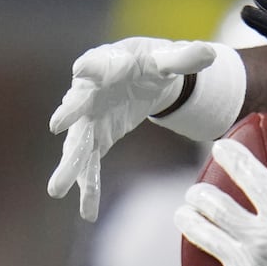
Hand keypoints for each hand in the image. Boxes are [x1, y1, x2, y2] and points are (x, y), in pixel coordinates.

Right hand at [48, 37, 217, 220]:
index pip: (100, 62)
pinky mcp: (97, 138)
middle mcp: (90, 91)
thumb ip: (185, 58)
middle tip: (57, 125)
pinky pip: (90, 164)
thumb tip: (209, 53)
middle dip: (69, 114)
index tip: (83, 70)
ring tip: (57, 188)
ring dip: (70, 164)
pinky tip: (87, 212)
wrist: (142, 77)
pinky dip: (88, 187)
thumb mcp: (170, 58)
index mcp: (109, 62)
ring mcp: (90, 118)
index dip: (93, 67)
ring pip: (78, 142)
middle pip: (78, 104)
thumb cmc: (151, 62)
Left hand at [178, 138, 266, 265]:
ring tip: (185, 215)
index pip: (250, 176)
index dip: (232, 157)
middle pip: (215, 206)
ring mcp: (248, 265)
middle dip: (200, 194)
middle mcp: (259, 237)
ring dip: (189, 223)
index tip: (219, 147)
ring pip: (204, 237)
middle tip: (196, 192)